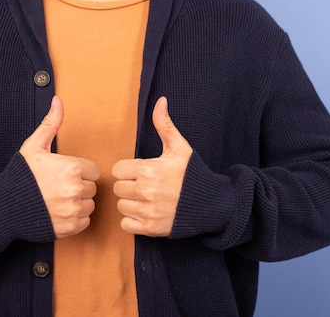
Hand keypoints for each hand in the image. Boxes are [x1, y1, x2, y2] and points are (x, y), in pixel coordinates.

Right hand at [19, 96, 99, 238]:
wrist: (2, 207)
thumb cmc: (20, 176)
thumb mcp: (34, 146)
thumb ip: (51, 123)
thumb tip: (57, 100)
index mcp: (72, 167)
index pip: (92, 170)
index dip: (78, 171)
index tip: (63, 173)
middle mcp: (75, 189)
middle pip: (91, 187)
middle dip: (78, 186)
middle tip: (58, 186)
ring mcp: (73, 210)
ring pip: (89, 205)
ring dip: (78, 203)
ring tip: (58, 199)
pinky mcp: (70, 227)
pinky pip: (84, 221)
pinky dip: (74, 218)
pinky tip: (58, 211)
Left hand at [112, 97, 192, 236]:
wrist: (212, 204)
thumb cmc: (193, 174)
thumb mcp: (180, 147)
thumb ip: (165, 125)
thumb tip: (160, 100)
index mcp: (148, 170)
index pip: (118, 170)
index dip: (128, 170)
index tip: (140, 172)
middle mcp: (145, 191)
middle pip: (118, 188)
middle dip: (129, 186)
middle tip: (145, 185)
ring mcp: (147, 211)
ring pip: (121, 206)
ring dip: (130, 204)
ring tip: (147, 199)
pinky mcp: (150, 228)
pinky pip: (126, 225)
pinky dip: (133, 221)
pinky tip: (146, 213)